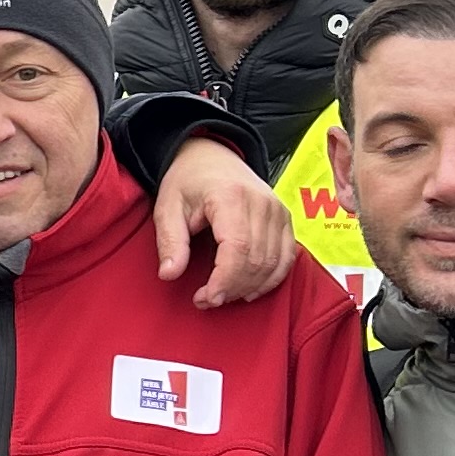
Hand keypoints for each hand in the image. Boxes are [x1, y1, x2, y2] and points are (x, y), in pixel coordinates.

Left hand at [149, 137, 299, 308]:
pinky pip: (287, 257)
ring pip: (273, 263)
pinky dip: (271, 279)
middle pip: (257, 260)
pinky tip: (249, 290)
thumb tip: (169, 274)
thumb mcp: (167, 207)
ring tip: (222, 295)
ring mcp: (278, 210)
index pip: (238, 248)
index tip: (206, 298)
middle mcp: (262, 202)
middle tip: (206, 299)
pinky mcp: (286, 217)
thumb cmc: (187, 181)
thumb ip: (170, 241)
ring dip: (249, 287)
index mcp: (231, 196)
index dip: (224, 280)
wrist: (211, 156)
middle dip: (232, 288)